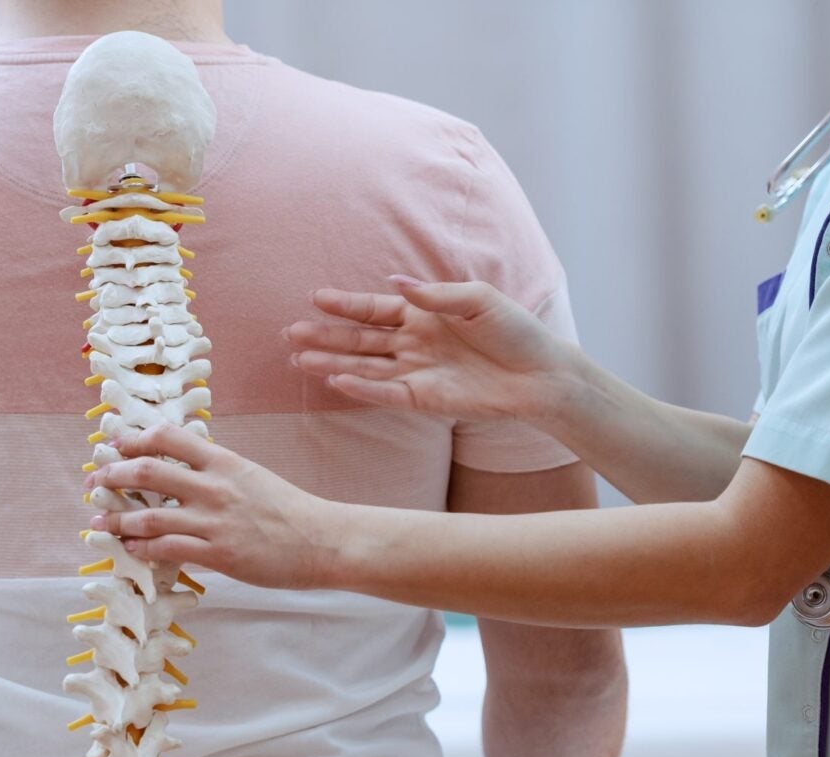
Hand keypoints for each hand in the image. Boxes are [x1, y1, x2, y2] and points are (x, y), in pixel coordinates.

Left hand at [86, 424, 337, 587]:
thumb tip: (181, 468)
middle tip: (94, 484)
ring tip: (98, 524)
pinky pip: (168, 550)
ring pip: (150, 516)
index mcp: (223, 461)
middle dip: (112, 477)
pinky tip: (130, 550)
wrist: (323, 541)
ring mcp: (215, 521)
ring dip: (118, 521)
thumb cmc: (289, 510)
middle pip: (148, 471)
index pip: (167, 438)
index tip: (112, 446)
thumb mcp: (251, 475)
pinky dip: (142, 549)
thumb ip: (216, 470)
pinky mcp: (219, 555)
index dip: (132, 440)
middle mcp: (214, 486)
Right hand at [286, 277, 585, 429]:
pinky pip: (385, 393)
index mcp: (424, 314)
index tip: (316, 297)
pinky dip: (361, 387)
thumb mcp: (478, 299)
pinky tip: (335, 380)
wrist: (539, 374)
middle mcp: (413, 343)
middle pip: (359, 339)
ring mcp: (415, 372)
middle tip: (290, 333)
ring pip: (364, 367)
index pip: (375, 309)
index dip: (346, 304)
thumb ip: (435, 294)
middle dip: (325, 335)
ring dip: (331, 362)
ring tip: (298, 358)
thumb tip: (396, 284)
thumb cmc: (514, 331)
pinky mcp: (423, 399)